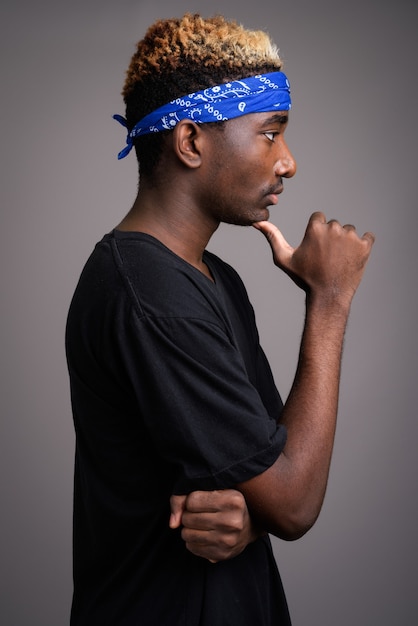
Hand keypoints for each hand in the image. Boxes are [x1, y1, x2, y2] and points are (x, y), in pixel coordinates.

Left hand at [169, 490, 259, 562]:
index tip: (198, 501)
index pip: (192, 500)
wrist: (249, 526)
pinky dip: (192, 541)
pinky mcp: (222, 555)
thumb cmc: (227, 505)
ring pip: (187, 534)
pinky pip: (192, 548)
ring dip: (188, 529)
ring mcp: (228, 540)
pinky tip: (202, 535)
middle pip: (188, 518)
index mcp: (233, 500)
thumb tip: (173, 523)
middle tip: (197, 514)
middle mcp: (232, 521)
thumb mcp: (215, 491)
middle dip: (188, 515)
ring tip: (198, 525)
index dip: (191, 500)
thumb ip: (187, 497)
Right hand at [254, 212, 374, 306]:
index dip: (317, 233)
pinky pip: (368, 237)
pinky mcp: (365, 245)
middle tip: (326, 258)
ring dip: (346, 242)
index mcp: (315, 228)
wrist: (328, 296)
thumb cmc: (305, 278)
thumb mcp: (284, 259)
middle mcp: (334, 228)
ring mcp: (351, 236)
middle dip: (331, 238)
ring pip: (349, 231)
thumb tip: (256, 222)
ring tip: (338, 261)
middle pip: (334, 225)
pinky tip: (352, 258)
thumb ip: (272, 237)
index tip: (316, 248)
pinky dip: (362, 246)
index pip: (319, 218)